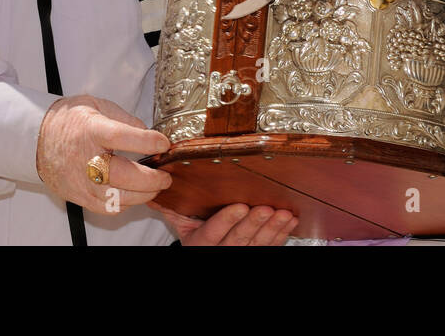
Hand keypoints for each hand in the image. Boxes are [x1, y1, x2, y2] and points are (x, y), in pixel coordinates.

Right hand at [34, 95, 170, 212]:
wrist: (37, 140)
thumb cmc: (70, 121)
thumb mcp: (97, 106)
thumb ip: (125, 119)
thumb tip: (149, 134)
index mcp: (91, 130)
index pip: (123, 137)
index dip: (148, 142)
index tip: (164, 144)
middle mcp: (86, 158)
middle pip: (124, 176)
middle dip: (152, 179)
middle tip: (166, 176)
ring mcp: (81, 181)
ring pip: (119, 197)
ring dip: (143, 195)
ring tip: (154, 186)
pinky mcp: (79, 196)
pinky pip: (108, 208)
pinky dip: (126, 203)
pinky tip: (134, 193)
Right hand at [148, 201, 297, 245]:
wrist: (208, 254)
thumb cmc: (197, 235)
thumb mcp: (182, 224)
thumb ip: (172, 207)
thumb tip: (154, 188)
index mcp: (200, 243)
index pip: (212, 233)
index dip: (226, 220)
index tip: (240, 206)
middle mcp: (220, 252)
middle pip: (238, 241)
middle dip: (254, 225)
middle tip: (267, 209)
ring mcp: (239, 255)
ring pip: (257, 246)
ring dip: (272, 230)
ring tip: (283, 214)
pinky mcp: (255, 255)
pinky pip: (270, 248)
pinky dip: (282, 236)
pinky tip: (290, 222)